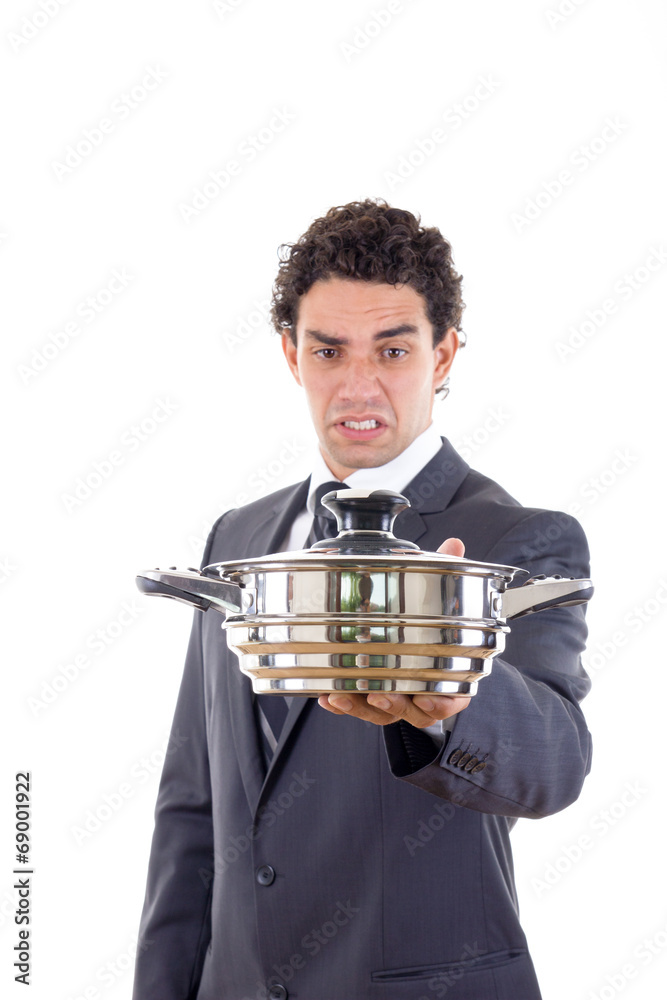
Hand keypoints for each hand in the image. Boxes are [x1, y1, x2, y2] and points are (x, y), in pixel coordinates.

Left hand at [318, 536, 470, 727]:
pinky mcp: (366, 697)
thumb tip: (454, 546)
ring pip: (379, 713)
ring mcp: (393, 698)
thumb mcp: (440, 600)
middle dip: (393, 704)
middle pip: (410, 710)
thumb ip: (447, 575)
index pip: (450, 698)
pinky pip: (353, 706)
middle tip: (378, 693)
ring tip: (342, 694)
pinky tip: (325, 693)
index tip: (429, 697)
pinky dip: (340, 703)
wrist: (413, 638)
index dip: (441, 702)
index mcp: (445, 675)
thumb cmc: (430, 626)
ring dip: (359, 706)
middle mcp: (419, 693)